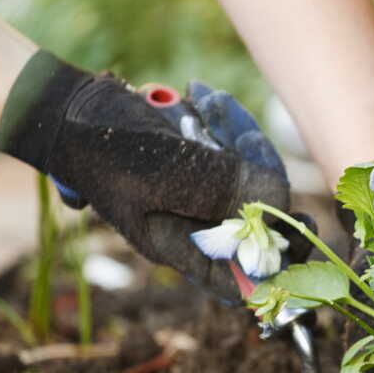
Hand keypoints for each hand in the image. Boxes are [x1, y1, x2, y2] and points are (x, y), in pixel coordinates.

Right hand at [0, 51, 296, 301]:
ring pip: (247, 175)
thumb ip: (220, 189)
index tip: (302, 226)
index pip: (240, 275)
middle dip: (261, 173)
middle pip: (255, 215)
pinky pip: (231, 148)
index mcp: (180, 245)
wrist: (71, 109)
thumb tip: (279, 201)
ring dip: (239, 136)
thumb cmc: (107, 148)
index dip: (277, 263)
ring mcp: (197, 192)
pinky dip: (225, 122)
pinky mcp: (199, 162)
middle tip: (249, 138)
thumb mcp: (164, 172)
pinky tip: (204, 97)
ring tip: (209, 102)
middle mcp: (193, 224)